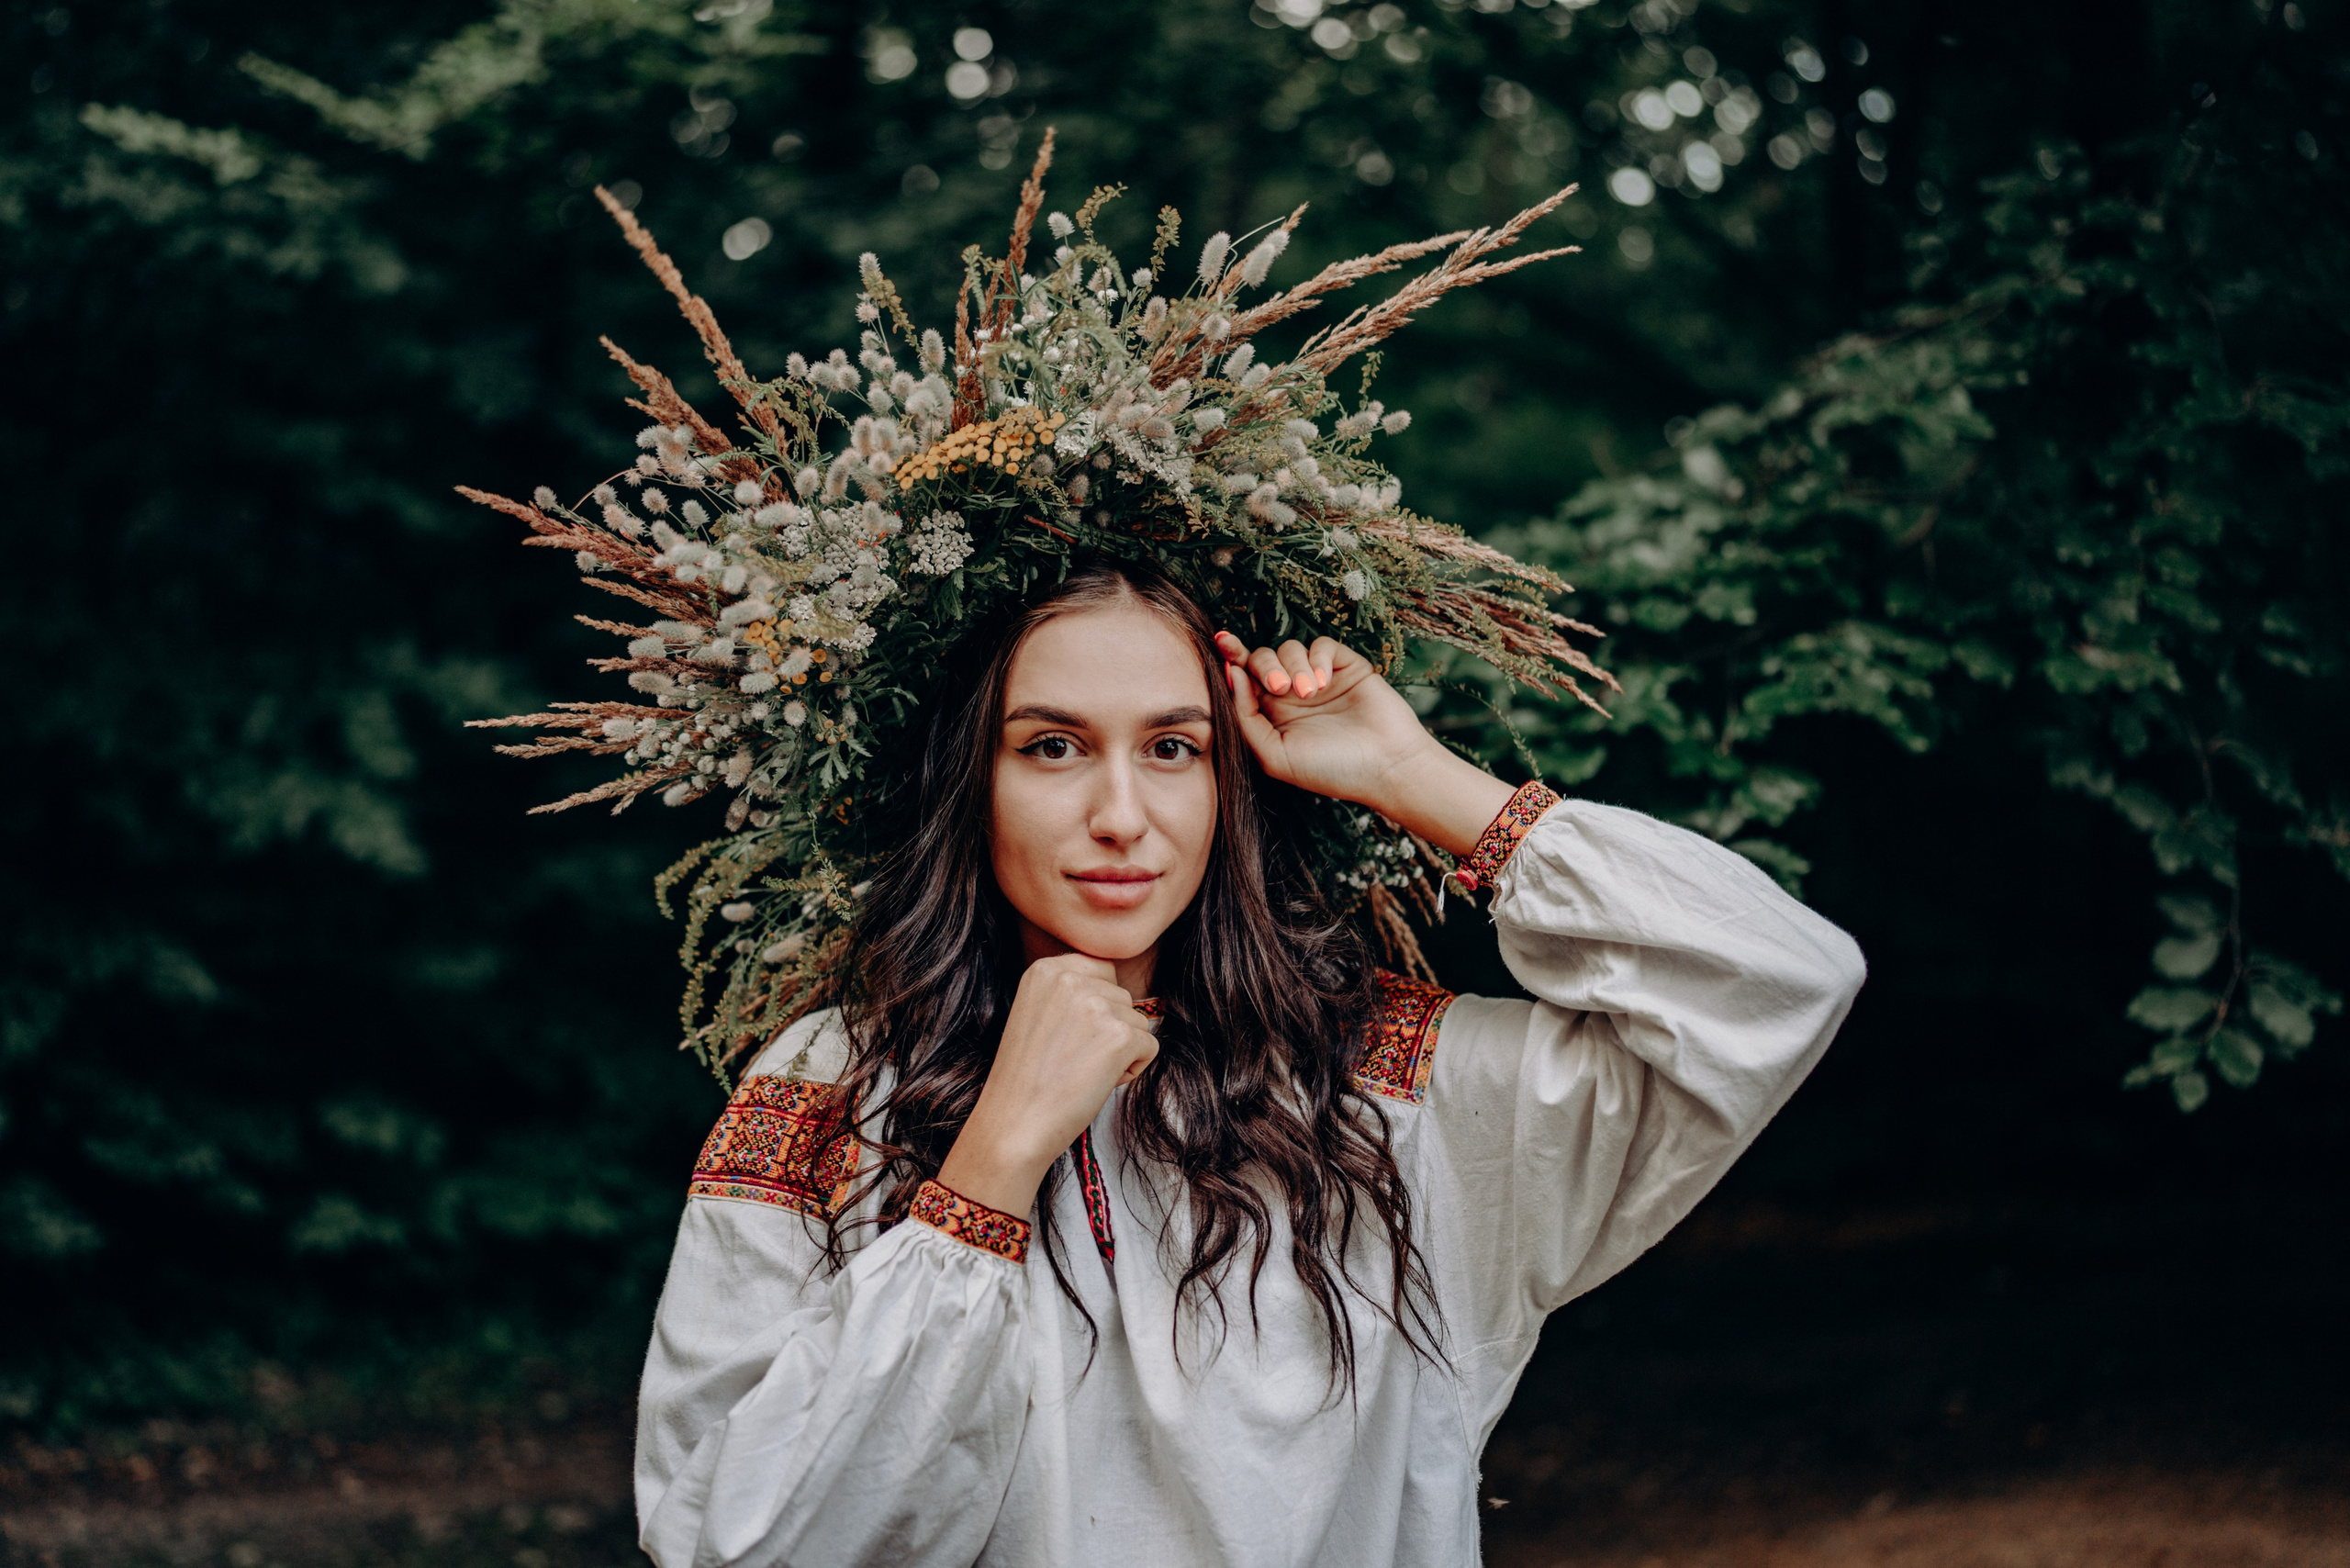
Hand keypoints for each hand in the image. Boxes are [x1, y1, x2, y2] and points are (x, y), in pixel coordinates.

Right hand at [935, 954, 1157, 1216]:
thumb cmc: (1025, 1079)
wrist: (1013, 1125)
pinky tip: (1097, 1083)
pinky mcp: (1119, 1035)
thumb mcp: (1036, 1013)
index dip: (1097, 1008)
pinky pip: (1149, 1046)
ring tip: (1080, 1072)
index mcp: (1046, 969)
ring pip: (1138, 1022)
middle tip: (1071, 1059)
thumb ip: (1071, 993)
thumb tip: (1118, 992)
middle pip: (1122, 997)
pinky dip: (1132, 1070)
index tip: (1069, 1036)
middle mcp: (1071, 978)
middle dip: (1108, 1030)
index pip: (1103, 971)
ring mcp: (1096, 1004)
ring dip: (1120, 1051)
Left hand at [1213, 632, 1442, 808]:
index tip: (1221, 642)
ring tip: (1309, 693)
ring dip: (1294, 666)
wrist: (1386, 767)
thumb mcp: (1275, 755)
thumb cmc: (1330, 770)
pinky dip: (1317, 658)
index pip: (1244, 679)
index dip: (1231, 657)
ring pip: (1290, 648)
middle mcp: (1292, 695)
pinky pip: (1321, 645)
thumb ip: (1246, 718)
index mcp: (1271, 715)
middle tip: (1281, 690)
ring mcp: (1319, 679)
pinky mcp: (1346, 667)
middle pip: (1262, 659)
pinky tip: (1324, 681)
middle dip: (1265, 667)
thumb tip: (1232, 674)